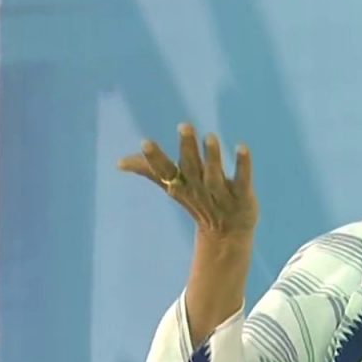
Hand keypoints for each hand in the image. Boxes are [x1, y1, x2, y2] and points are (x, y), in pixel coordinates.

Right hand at [117, 123, 257, 241]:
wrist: (228, 235)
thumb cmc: (199, 203)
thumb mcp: (175, 188)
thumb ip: (151, 170)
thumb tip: (119, 162)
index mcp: (182, 184)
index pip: (166, 171)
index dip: (155, 159)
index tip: (145, 143)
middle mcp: (199, 188)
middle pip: (192, 167)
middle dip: (188, 148)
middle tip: (185, 126)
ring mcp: (221, 194)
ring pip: (215, 175)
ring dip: (213, 156)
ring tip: (210, 137)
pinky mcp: (242, 196)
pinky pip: (242, 179)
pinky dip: (243, 165)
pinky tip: (242, 148)